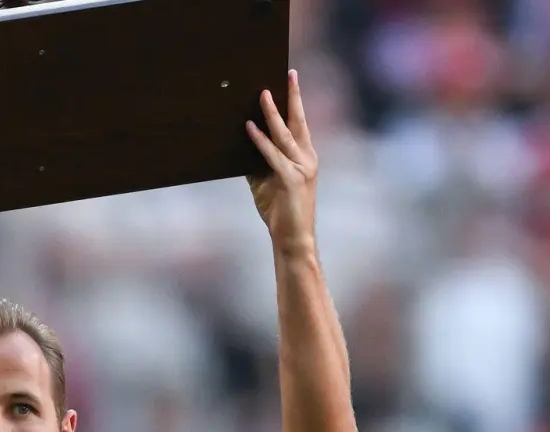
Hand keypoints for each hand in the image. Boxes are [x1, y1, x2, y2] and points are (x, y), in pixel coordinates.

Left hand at [246, 69, 318, 254]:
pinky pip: (272, 154)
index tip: (290, 80)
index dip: (296, 102)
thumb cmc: (280, 212)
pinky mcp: (291, 180)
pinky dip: (260, 140)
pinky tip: (249, 127)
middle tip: (289, 74)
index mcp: (305, 157)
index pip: (301, 124)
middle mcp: (307, 159)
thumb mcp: (267, 182)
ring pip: (285, 134)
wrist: (293, 239)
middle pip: (300, 121)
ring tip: (263, 94)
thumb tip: (242, 143)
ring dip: (273, 113)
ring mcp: (301, 168)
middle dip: (294, 96)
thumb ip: (258, 162)